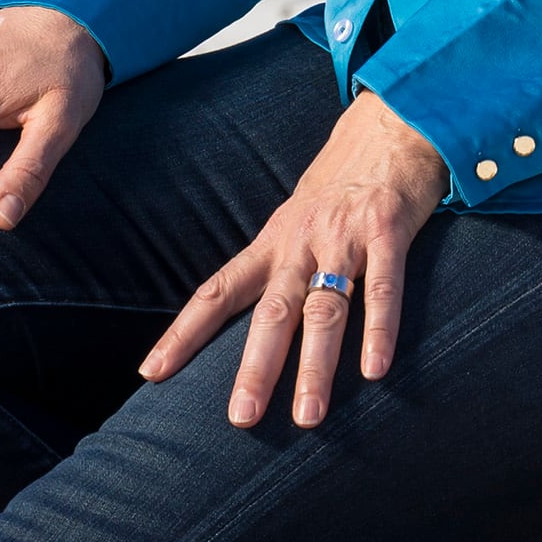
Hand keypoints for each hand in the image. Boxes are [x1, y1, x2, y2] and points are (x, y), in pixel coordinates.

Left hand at [138, 91, 448, 429]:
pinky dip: (379, 330)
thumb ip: (279, 268)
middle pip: (271, 312)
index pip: (218, 291)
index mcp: (272, 243)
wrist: (390, 122)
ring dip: (316, 365)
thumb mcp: (297, 220)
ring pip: (325, 309)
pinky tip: (374, 371)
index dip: (184, 333)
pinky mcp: (388, 231)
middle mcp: (301, 242)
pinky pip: (383, 288)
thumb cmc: (341, 184)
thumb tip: (253, 325)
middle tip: (241, 419)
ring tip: (309, 417)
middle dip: (255, 368)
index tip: (151, 374)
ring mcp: (344, 238)